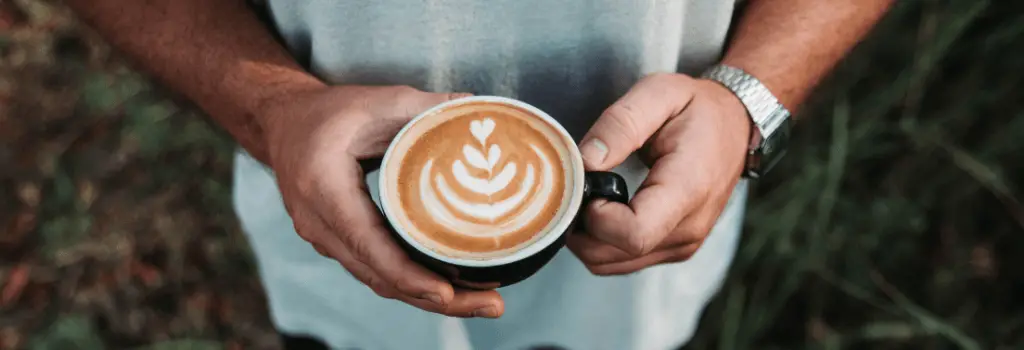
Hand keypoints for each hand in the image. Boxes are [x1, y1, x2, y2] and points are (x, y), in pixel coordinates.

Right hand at [260, 85, 504, 317]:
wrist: (283, 124)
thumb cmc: (330, 112)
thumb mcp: (378, 101)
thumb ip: (428, 107)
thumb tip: (480, 110)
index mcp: (323, 186)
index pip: (366, 242)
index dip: (406, 272)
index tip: (446, 292)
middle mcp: (318, 223)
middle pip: (378, 275)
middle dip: (435, 297)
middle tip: (492, 305)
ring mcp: (325, 240)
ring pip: (379, 280)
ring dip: (429, 297)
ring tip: (484, 303)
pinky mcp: (338, 245)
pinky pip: (377, 272)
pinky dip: (414, 284)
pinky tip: (455, 289)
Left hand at [567, 73, 750, 274]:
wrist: (736, 124)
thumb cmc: (697, 107)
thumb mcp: (659, 93)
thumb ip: (620, 124)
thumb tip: (586, 161)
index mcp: (687, 189)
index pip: (633, 235)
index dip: (596, 217)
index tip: (590, 185)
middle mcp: (689, 227)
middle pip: (615, 254)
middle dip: (582, 227)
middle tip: (580, 187)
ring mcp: (683, 244)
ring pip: (613, 264)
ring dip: (588, 237)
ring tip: (590, 195)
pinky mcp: (676, 248)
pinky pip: (624, 261)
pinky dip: (602, 242)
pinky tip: (604, 209)